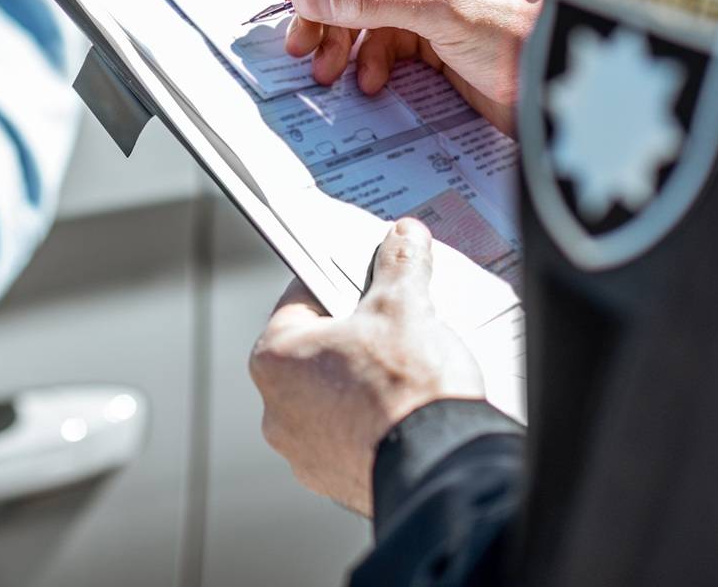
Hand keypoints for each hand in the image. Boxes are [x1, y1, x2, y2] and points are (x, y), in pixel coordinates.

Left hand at [248, 219, 486, 516]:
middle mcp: (277, 408)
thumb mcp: (405, 306)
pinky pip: (350, 436)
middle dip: (352, 334)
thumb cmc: (407, 387)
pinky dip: (372, 422)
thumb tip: (403, 237)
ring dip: (360, 381)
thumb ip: (399, 264)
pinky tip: (404, 410)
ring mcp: (304, 450)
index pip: (300, 298)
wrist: (442, 466)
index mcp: (275, 357)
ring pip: (331, 396)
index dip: (337, 280)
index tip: (364, 275)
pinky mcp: (335, 480)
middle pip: (316, 350)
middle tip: (391, 323)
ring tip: (403, 369)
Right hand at [277, 0, 545, 136]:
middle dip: (327, 4)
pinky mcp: (434, 30)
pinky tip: (368, 79)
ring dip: (339, 36)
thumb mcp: (445, 7)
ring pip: (362, 3)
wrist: (567, 98)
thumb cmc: (530, 34)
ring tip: (326, 67)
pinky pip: (381, 36)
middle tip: (301, 38)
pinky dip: (367, 58)